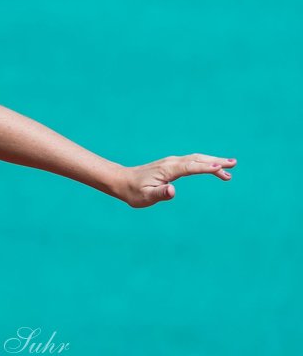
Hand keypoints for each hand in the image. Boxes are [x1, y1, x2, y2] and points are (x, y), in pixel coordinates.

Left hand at [116, 154, 235, 207]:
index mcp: (168, 170)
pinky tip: (212, 167)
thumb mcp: (145, 197)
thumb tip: (172, 191)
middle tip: (234, 164)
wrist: (122, 181)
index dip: (206, 167)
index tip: (221, 167)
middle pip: (197, 159)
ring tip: (229, 168)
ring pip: (196, 159)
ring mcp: (171, 162)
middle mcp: (171, 163)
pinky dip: (204, 163)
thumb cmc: (133, 192)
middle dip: (216, 161)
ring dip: (213, 161)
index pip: (191, 167)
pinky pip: (191, 161)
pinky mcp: (171, 165)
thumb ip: (160, 194)